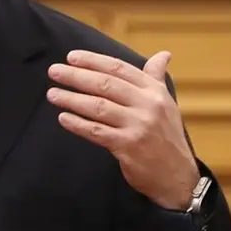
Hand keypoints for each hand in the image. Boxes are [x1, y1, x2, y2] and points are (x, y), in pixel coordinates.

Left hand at [47, 50, 198, 209]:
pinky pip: (97, 131)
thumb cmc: (166, 136)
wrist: (178, 176)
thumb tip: (163, 54)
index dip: (93, 61)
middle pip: (106, 84)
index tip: (71, 57)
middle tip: (54, 71)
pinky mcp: (128, 146)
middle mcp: (148, 105)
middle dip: (76, 76)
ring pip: (98, 107)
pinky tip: (63, 118)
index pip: (119, 68)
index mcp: (154, 91)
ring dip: (72, 99)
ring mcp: (138, 126)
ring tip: (52, 94)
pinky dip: (78, 124)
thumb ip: (156, 78)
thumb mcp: (166, 104)